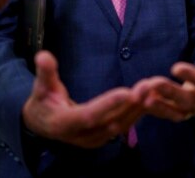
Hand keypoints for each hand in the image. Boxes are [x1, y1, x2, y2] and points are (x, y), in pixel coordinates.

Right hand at [22, 51, 144, 148]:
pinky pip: (124, 125)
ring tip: (153, 89)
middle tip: (148, 86)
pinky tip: (150, 98)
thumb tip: (42, 56)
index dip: (108, 104)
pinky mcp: (104, 137)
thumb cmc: (42, 102)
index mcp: (65, 123)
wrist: (43, 125)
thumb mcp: (40, 87)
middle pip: (111, 121)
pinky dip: (138, 112)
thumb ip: (45, 72)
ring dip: (139, 108)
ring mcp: (95, 139)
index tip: (127, 92)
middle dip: (132, 104)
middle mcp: (82, 135)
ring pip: (122, 124)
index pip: (89, 115)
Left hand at [134, 19, 194, 120]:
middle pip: (188, 100)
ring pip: (176, 112)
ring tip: (144, 98)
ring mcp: (193, 109)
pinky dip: (155, 110)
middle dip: (170, 92)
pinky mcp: (181, 112)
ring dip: (160, 106)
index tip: (175, 67)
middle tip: (154, 83)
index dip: (191, 76)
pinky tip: (142, 101)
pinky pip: (168, 114)